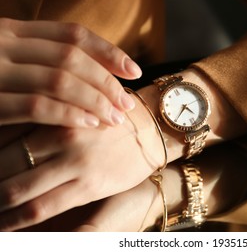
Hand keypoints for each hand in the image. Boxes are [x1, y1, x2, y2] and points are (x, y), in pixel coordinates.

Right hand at [0, 18, 141, 127]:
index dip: (108, 51)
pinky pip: (37, 105)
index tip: (134, 70)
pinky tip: (90, 124)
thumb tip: (95, 73)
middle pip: (72, 57)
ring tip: (117, 118)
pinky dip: (69, 114)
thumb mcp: (10, 61)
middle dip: (107, 80)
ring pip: (61, 79)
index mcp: (12, 30)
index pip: (73, 34)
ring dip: (95, 100)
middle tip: (128, 102)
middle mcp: (3, 43)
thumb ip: (41, 60)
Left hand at [0, 103, 165, 230]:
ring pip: (16, 189)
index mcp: (56, 112)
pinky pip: (41, 207)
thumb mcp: (81, 103)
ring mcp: (75, 162)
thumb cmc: (112, 117)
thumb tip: (11, 131)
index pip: (2, 134)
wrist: (151, 130)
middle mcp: (60, 137)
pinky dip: (16, 220)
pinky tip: (6, 223)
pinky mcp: (88, 185)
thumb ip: (49, 112)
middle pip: (2, 163)